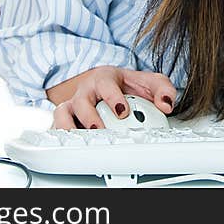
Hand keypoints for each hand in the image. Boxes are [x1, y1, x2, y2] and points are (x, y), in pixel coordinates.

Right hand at [50, 65, 177, 129]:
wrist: (110, 86)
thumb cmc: (128, 85)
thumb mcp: (150, 82)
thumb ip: (163, 90)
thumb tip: (166, 105)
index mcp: (105, 78)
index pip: (105, 84)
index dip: (112, 97)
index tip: (123, 110)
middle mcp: (87, 90)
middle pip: (81, 100)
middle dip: (90, 116)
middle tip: (101, 129)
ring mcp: (74, 104)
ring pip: (62, 112)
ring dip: (70, 127)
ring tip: (84, 139)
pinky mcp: (67, 118)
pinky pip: (57, 125)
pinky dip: (61, 134)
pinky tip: (72, 145)